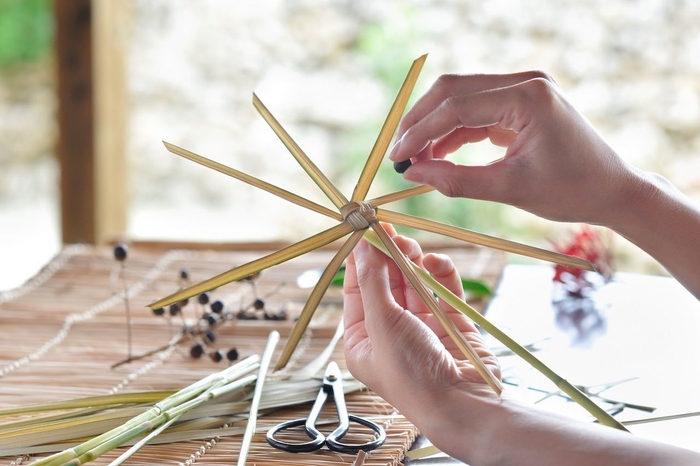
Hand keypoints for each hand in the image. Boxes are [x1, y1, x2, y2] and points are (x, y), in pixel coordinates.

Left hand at [343, 225, 499, 436]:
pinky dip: (440, 274)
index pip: (357, 290)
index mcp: (363, 339)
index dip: (361, 260)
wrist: (461, 404)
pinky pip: (443, 290)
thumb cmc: (411, 373)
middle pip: (387, 282)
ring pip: (415, 283)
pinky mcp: (451, 323)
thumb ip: (374, 281)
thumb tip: (363, 246)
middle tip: (391, 231)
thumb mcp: (382, 323)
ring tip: (410, 244)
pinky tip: (435, 263)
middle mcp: (390, 331)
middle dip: (388, 256)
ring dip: (412, 262)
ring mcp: (422, 327)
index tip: (365, 231)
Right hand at [389, 72, 644, 225]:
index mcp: (528, 97)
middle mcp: (525, 82)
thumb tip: (413, 174)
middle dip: (420, 122)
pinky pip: (475, 109)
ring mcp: (523, 88)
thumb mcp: (509, 190)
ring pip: (460, 97)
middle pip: (453, 90)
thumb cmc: (570, 191)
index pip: (457, 107)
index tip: (396, 158)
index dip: (420, 133)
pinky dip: (453, 131)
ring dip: (434, 126)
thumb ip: (456, 181)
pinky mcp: (520, 101)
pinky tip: (438, 154)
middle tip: (398, 154)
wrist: (611, 190)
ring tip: (415, 159)